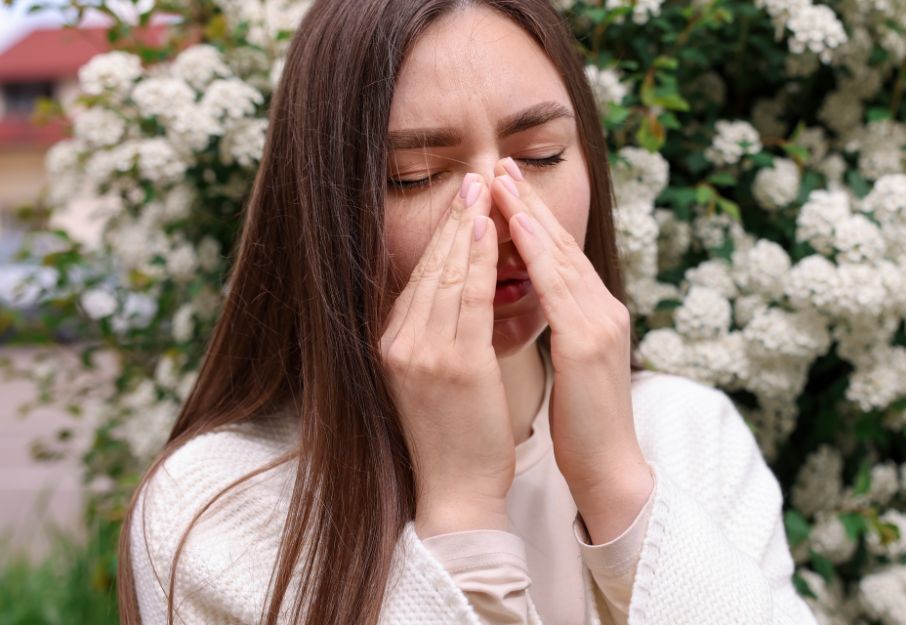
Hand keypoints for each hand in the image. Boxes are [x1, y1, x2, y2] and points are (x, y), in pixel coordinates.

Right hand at [379, 172, 512, 537]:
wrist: (455, 491)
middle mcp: (398, 343)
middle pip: (426, 267)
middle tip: (473, 176)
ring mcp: (420, 352)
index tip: (460, 200)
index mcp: (391, 344)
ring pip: (445, 274)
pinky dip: (477, 259)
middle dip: (452, 219)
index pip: (416, 276)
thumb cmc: (454, 437)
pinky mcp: (450, 364)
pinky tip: (489, 229)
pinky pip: (465, 298)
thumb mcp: (430, 380)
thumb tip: (447, 297)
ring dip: (466, 226)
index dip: (440, 235)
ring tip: (482, 188)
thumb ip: (434, 336)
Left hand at [487, 158, 652, 540]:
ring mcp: (600, 323)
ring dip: (528, 213)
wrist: (609, 469)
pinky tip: (516, 226)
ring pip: (561, 256)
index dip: (534, 218)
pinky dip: (537, 252)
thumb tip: (535, 301)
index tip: (506, 186)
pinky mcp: (588, 343)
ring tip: (501, 180)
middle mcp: (604, 309)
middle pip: (563, 244)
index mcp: (596, 315)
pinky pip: (558, 286)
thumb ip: (560, 326)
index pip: (561, 257)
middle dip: (530, 201)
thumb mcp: (570, 364)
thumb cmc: (583, 424)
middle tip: (500, 163)